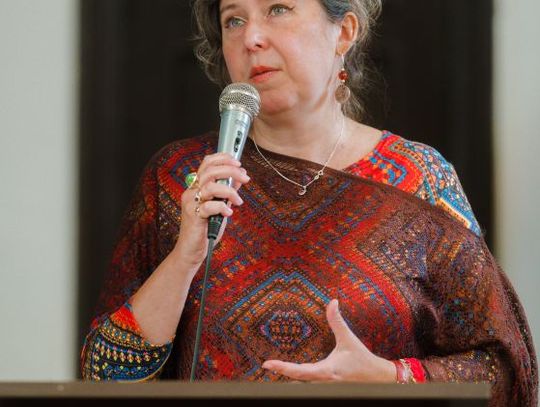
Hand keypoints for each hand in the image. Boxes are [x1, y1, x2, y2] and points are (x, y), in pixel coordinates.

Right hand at [174, 153, 249, 269]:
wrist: (192, 250)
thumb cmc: (206, 228)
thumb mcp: (220, 206)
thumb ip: (227, 191)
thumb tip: (240, 177)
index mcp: (197, 186)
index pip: (207, 163)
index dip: (223, 159)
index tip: (238, 163)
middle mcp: (191, 191)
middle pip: (210, 171)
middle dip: (231, 170)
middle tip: (245, 178)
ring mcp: (190, 203)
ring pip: (210, 186)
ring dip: (229, 191)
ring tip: (238, 201)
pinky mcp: (193, 215)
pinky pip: (208, 206)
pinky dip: (221, 207)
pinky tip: (228, 212)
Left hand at [262, 299, 396, 382]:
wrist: (376, 378)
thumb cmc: (361, 359)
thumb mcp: (348, 339)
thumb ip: (337, 321)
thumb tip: (333, 301)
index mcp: (326, 371)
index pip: (298, 371)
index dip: (282, 368)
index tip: (267, 364)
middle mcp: (322, 382)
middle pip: (296, 380)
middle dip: (282, 373)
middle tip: (267, 366)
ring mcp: (324, 386)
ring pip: (302, 385)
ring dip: (289, 378)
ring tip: (274, 370)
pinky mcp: (326, 386)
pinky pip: (308, 384)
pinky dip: (298, 379)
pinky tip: (290, 374)